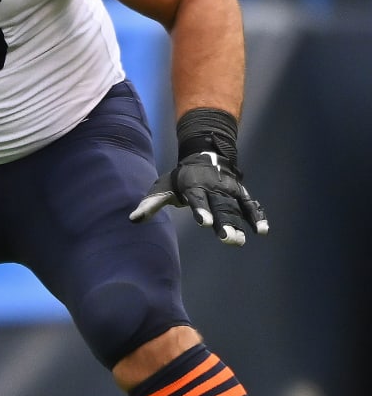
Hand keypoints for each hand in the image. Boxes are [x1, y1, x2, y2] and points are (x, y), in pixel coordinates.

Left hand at [129, 150, 268, 245]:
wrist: (205, 154)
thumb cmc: (180, 177)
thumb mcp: (163, 186)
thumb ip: (150, 204)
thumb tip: (133, 219)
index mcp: (194, 186)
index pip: (198, 199)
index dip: (201, 210)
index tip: (204, 222)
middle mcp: (214, 188)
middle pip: (220, 207)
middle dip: (224, 223)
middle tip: (227, 239)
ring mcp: (229, 190)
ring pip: (235, 208)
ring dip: (239, 224)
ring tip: (240, 241)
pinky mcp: (240, 193)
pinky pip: (251, 205)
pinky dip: (258, 216)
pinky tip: (262, 231)